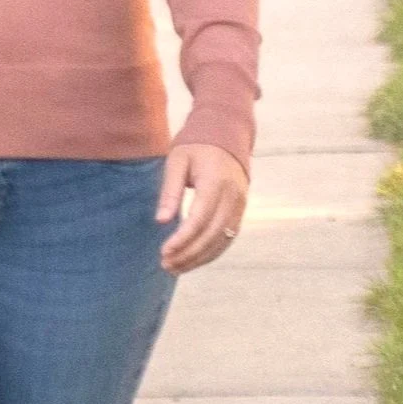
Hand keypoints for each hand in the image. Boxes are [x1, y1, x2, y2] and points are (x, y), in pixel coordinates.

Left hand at [156, 139, 248, 272]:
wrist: (226, 135)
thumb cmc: (195, 147)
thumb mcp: (177, 162)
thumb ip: (170, 192)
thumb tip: (162, 221)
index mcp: (215, 182)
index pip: (199, 219)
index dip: (183, 239)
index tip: (164, 252)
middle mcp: (233, 197)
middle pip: (212, 234)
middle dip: (189, 254)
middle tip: (166, 266)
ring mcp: (240, 205)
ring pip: (222, 240)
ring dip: (200, 258)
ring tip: (176, 268)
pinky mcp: (241, 210)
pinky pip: (228, 237)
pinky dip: (212, 252)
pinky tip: (194, 260)